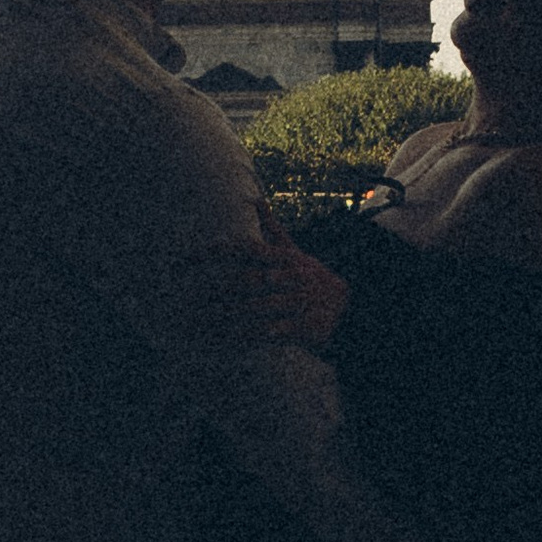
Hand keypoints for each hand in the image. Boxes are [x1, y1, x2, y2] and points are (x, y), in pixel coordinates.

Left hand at [202, 232, 350, 346]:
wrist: (354, 311)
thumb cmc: (316, 281)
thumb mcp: (297, 254)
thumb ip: (273, 230)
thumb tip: (257, 201)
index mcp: (285, 258)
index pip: (246, 249)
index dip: (216, 252)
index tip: (188, 258)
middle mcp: (291, 277)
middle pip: (249, 281)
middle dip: (219, 289)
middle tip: (192, 297)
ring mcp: (299, 302)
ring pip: (256, 308)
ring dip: (227, 316)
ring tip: (203, 321)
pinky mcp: (304, 326)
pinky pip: (270, 332)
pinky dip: (248, 336)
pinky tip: (228, 339)